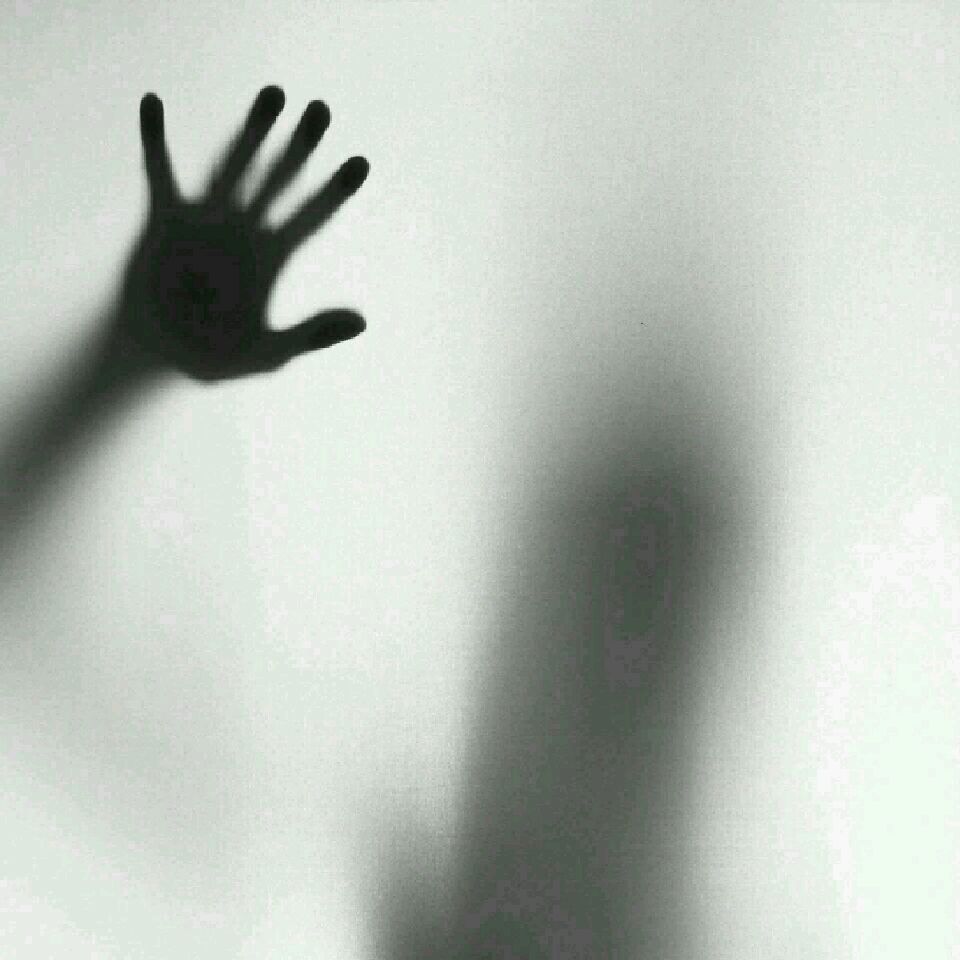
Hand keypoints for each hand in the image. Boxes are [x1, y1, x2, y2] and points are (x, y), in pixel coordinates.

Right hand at [111, 86, 369, 381]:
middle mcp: (244, 230)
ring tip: (276, 93)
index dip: (335, 191)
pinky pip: (160, 174)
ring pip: (235, 164)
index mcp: (272, 257)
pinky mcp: (166, 222)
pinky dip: (155, 141)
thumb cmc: (218, 356)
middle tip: (323, 109)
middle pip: (280, 178)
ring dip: (253, 131)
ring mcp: (207, 222)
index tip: (361, 162)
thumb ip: (313, 334)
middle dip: (301, 146)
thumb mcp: (270, 352)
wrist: (161, 356)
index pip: (312, 216)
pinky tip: (154, 105)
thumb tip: (363, 321)